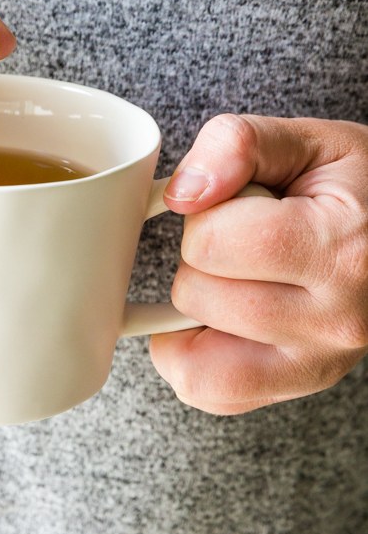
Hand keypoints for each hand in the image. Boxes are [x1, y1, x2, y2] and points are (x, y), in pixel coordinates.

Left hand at [149, 114, 367, 413]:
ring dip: (201, 305)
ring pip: (193, 350)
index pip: (211, 244)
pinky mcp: (299, 386)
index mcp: (341, 249)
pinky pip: (207, 391)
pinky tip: (223, 317)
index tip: (240, 203)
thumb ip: (238, 145)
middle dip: (202, 257)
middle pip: (196, 295)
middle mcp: (337, 321)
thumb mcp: (309, 141)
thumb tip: (182, 195)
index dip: (204, 213)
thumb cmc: (356, 187)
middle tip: (250, 239)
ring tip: (248, 273)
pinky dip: (193, 355)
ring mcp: (319, 364)